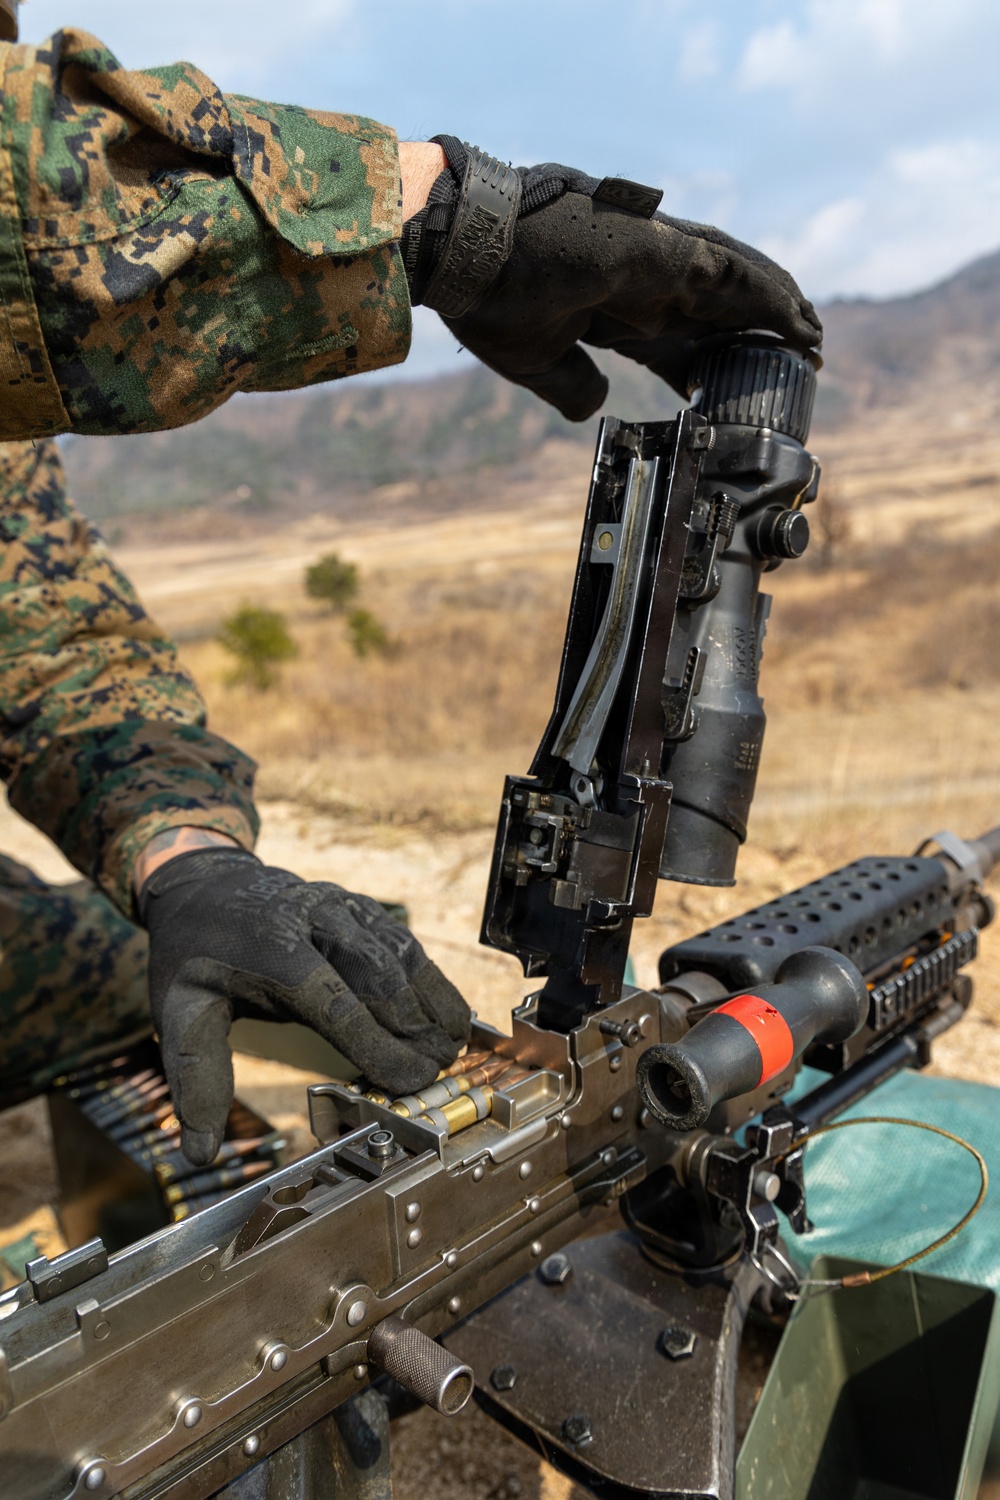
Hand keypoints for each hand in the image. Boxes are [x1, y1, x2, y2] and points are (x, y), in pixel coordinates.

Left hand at [138, 847, 469, 1164]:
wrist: (205, 883)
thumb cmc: (193, 955)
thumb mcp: (180, 1011)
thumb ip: (197, 1078)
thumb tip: (199, 1152)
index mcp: (270, 947)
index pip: (333, 1000)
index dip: (376, 1043)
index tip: (407, 1082)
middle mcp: (313, 918)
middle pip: (379, 973)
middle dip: (414, 1026)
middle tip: (437, 1073)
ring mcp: (342, 907)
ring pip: (401, 952)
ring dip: (432, 1001)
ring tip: (453, 1048)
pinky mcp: (360, 908)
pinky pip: (405, 942)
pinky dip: (430, 979)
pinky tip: (447, 1014)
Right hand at [402, 140, 821, 420]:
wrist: (468, 256)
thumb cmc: (491, 302)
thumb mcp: (538, 361)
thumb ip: (572, 385)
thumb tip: (595, 407)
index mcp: (613, 305)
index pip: (677, 340)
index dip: (709, 364)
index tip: (729, 388)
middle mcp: (642, 279)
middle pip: (717, 311)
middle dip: (756, 337)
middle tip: (795, 363)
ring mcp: (657, 259)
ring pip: (738, 284)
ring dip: (779, 313)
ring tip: (814, 341)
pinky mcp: (665, 248)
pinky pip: (737, 272)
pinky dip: (773, 296)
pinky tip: (801, 320)